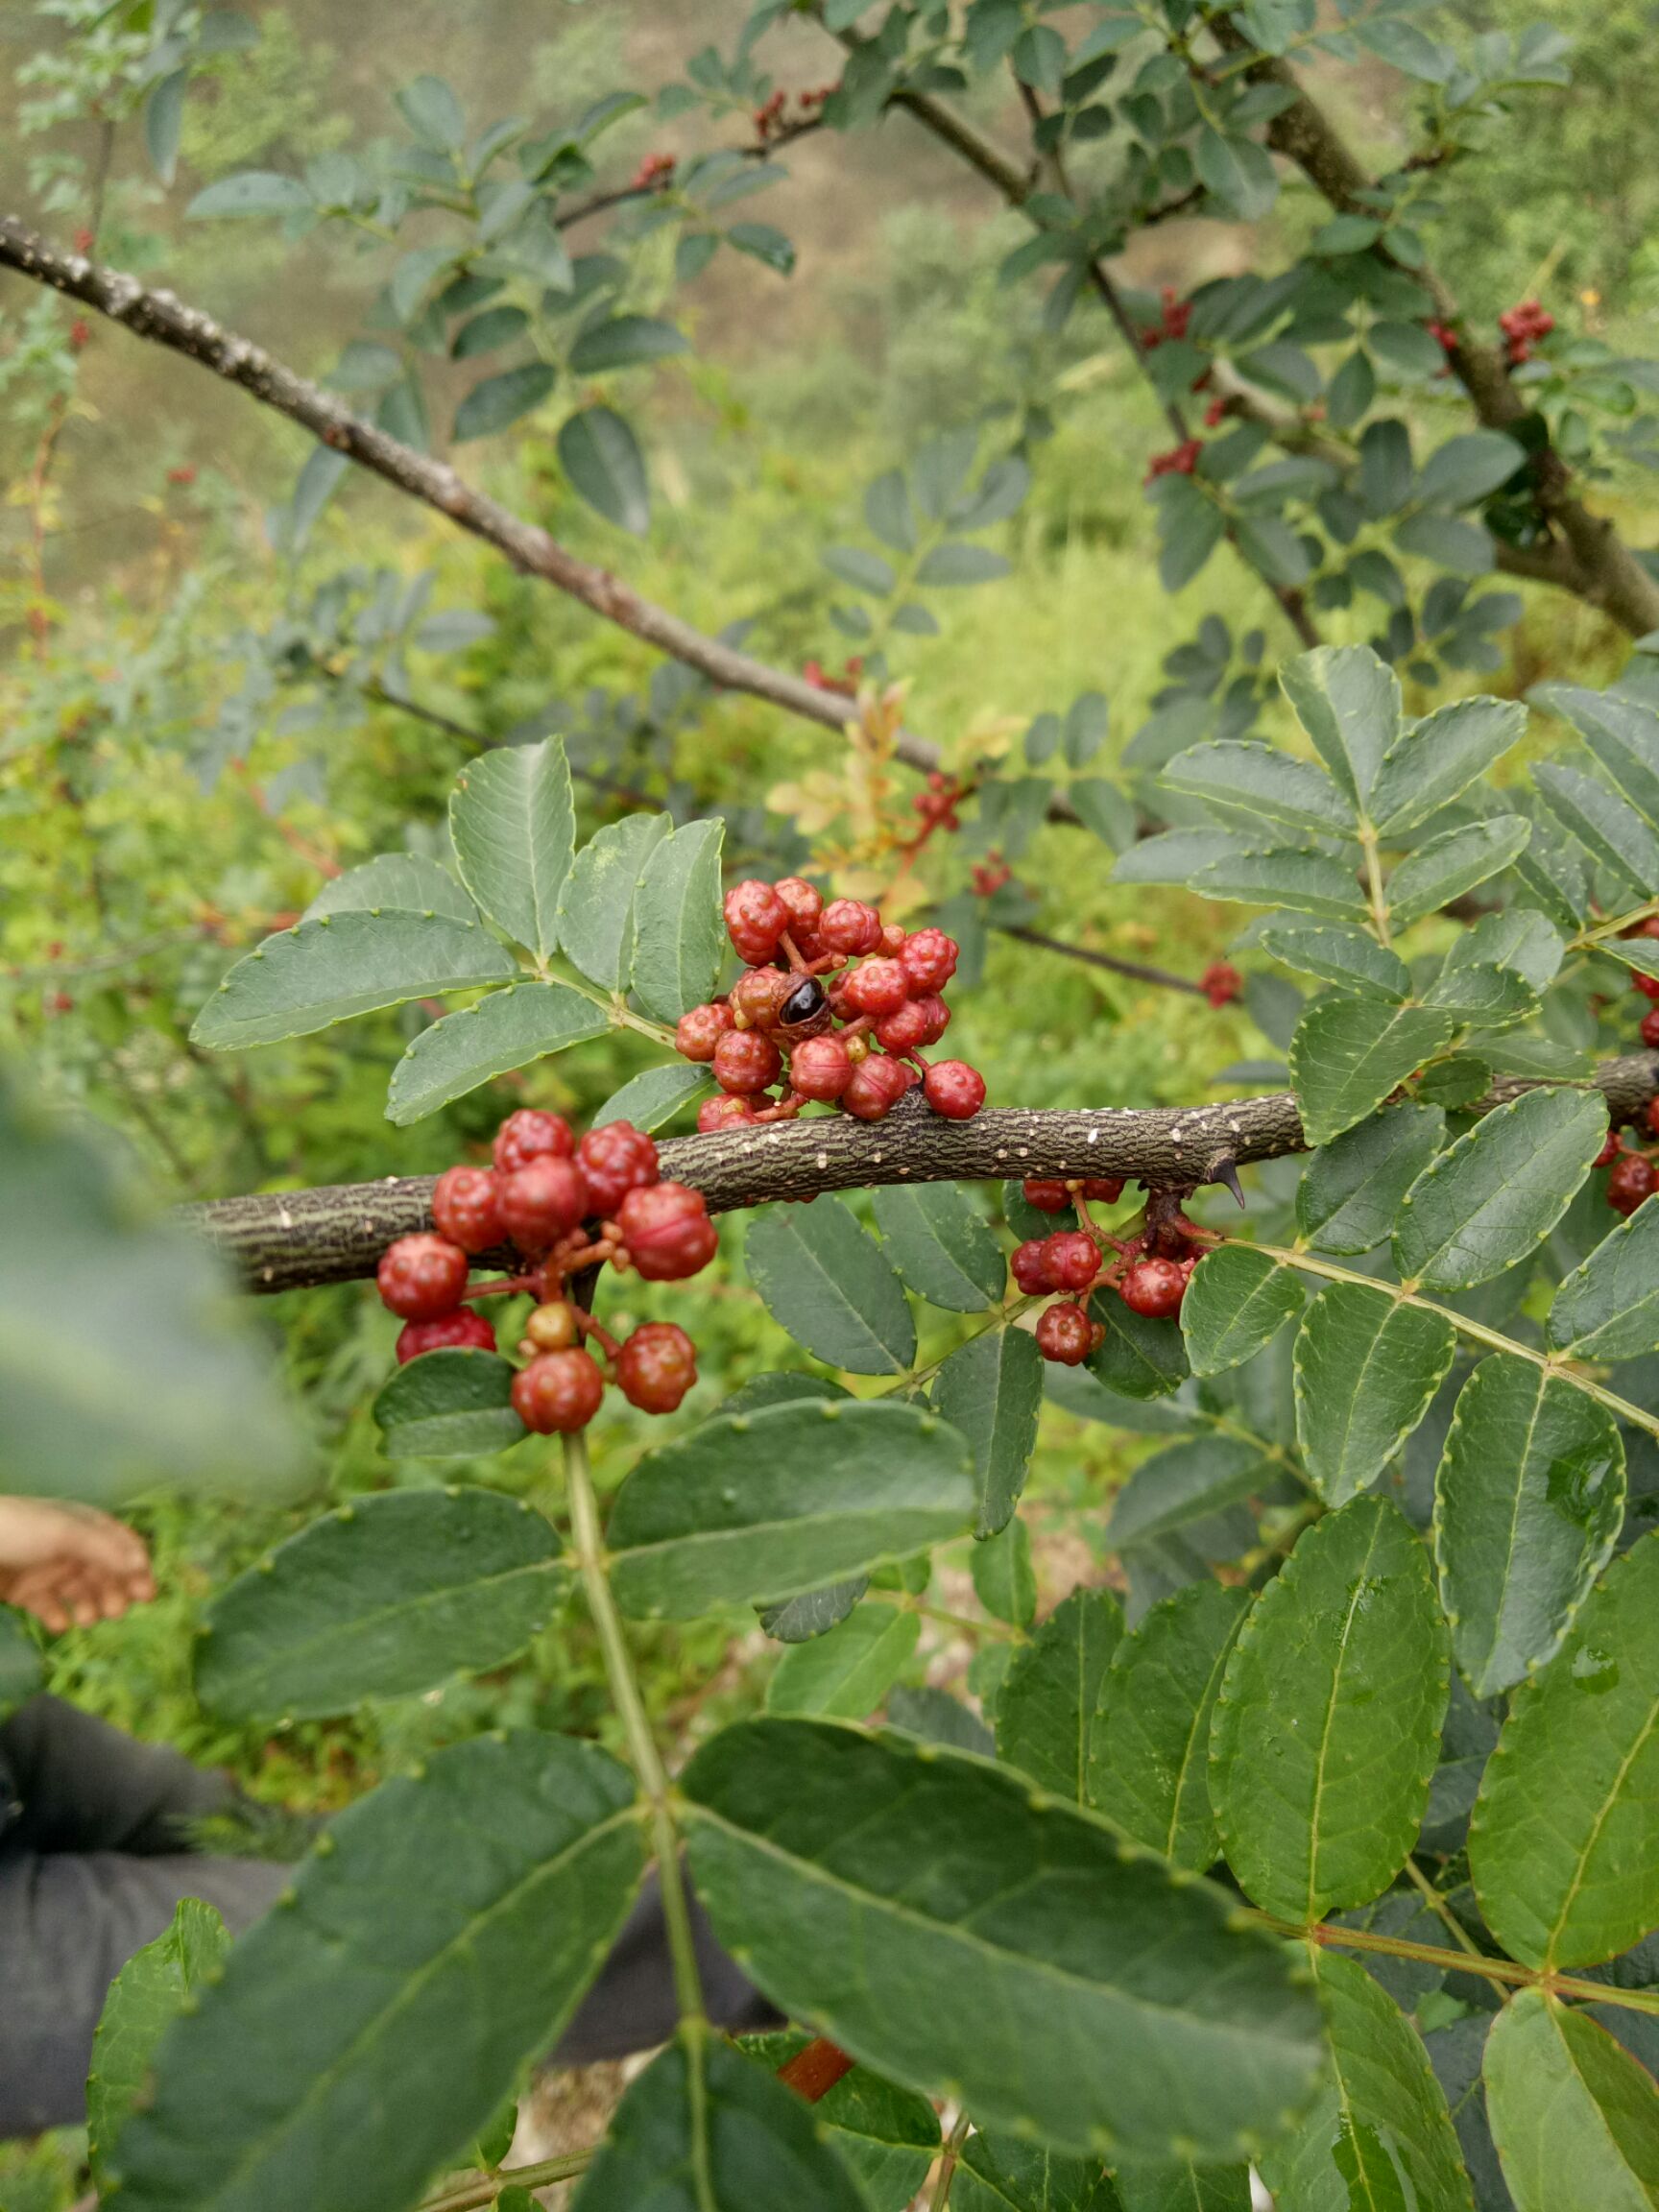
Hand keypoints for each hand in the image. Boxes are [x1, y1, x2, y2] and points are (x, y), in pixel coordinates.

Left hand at [0, 1498, 154, 1631]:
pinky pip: (50, 1607)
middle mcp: (69, 1546)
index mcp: (83, 1524)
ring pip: (80, 1592)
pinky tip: (60, 1623)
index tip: (146, 1594)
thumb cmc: (18, 1530)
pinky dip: (58, 1617)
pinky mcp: (25, 1592)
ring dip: (90, 1606)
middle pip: (104, 1572)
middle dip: (114, 1591)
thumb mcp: (65, 1532)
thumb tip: (141, 1566)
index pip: (121, 1544)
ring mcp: (46, 1569)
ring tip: (86, 1619)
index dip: (136, 1567)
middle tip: (115, 1611)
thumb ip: (104, 1549)